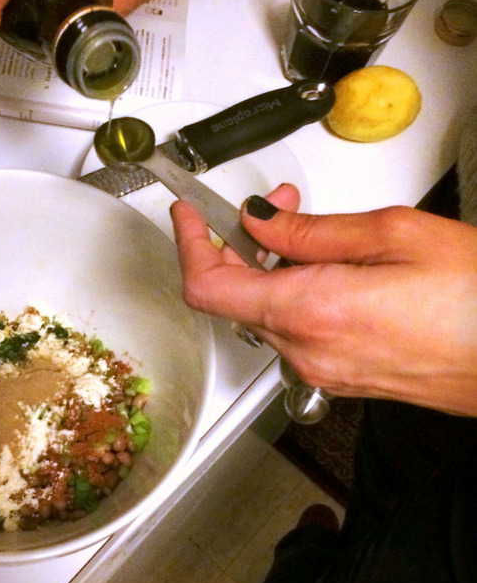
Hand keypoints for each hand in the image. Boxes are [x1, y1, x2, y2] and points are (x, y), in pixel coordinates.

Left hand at [171, 187, 476, 416]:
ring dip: (267, 266)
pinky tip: (325, 268)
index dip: (188, 244)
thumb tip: (258, 222)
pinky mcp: (340, 376)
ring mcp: (323, 369)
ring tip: (309, 230)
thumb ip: (309, 231)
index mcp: (311, 311)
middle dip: (237, 243)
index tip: (189, 214)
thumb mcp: (393, 235)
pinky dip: (290, 292)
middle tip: (274, 206)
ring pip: (262, 310)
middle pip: (232, 296)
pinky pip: (292, 329)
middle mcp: (307, 350)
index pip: (207, 285)